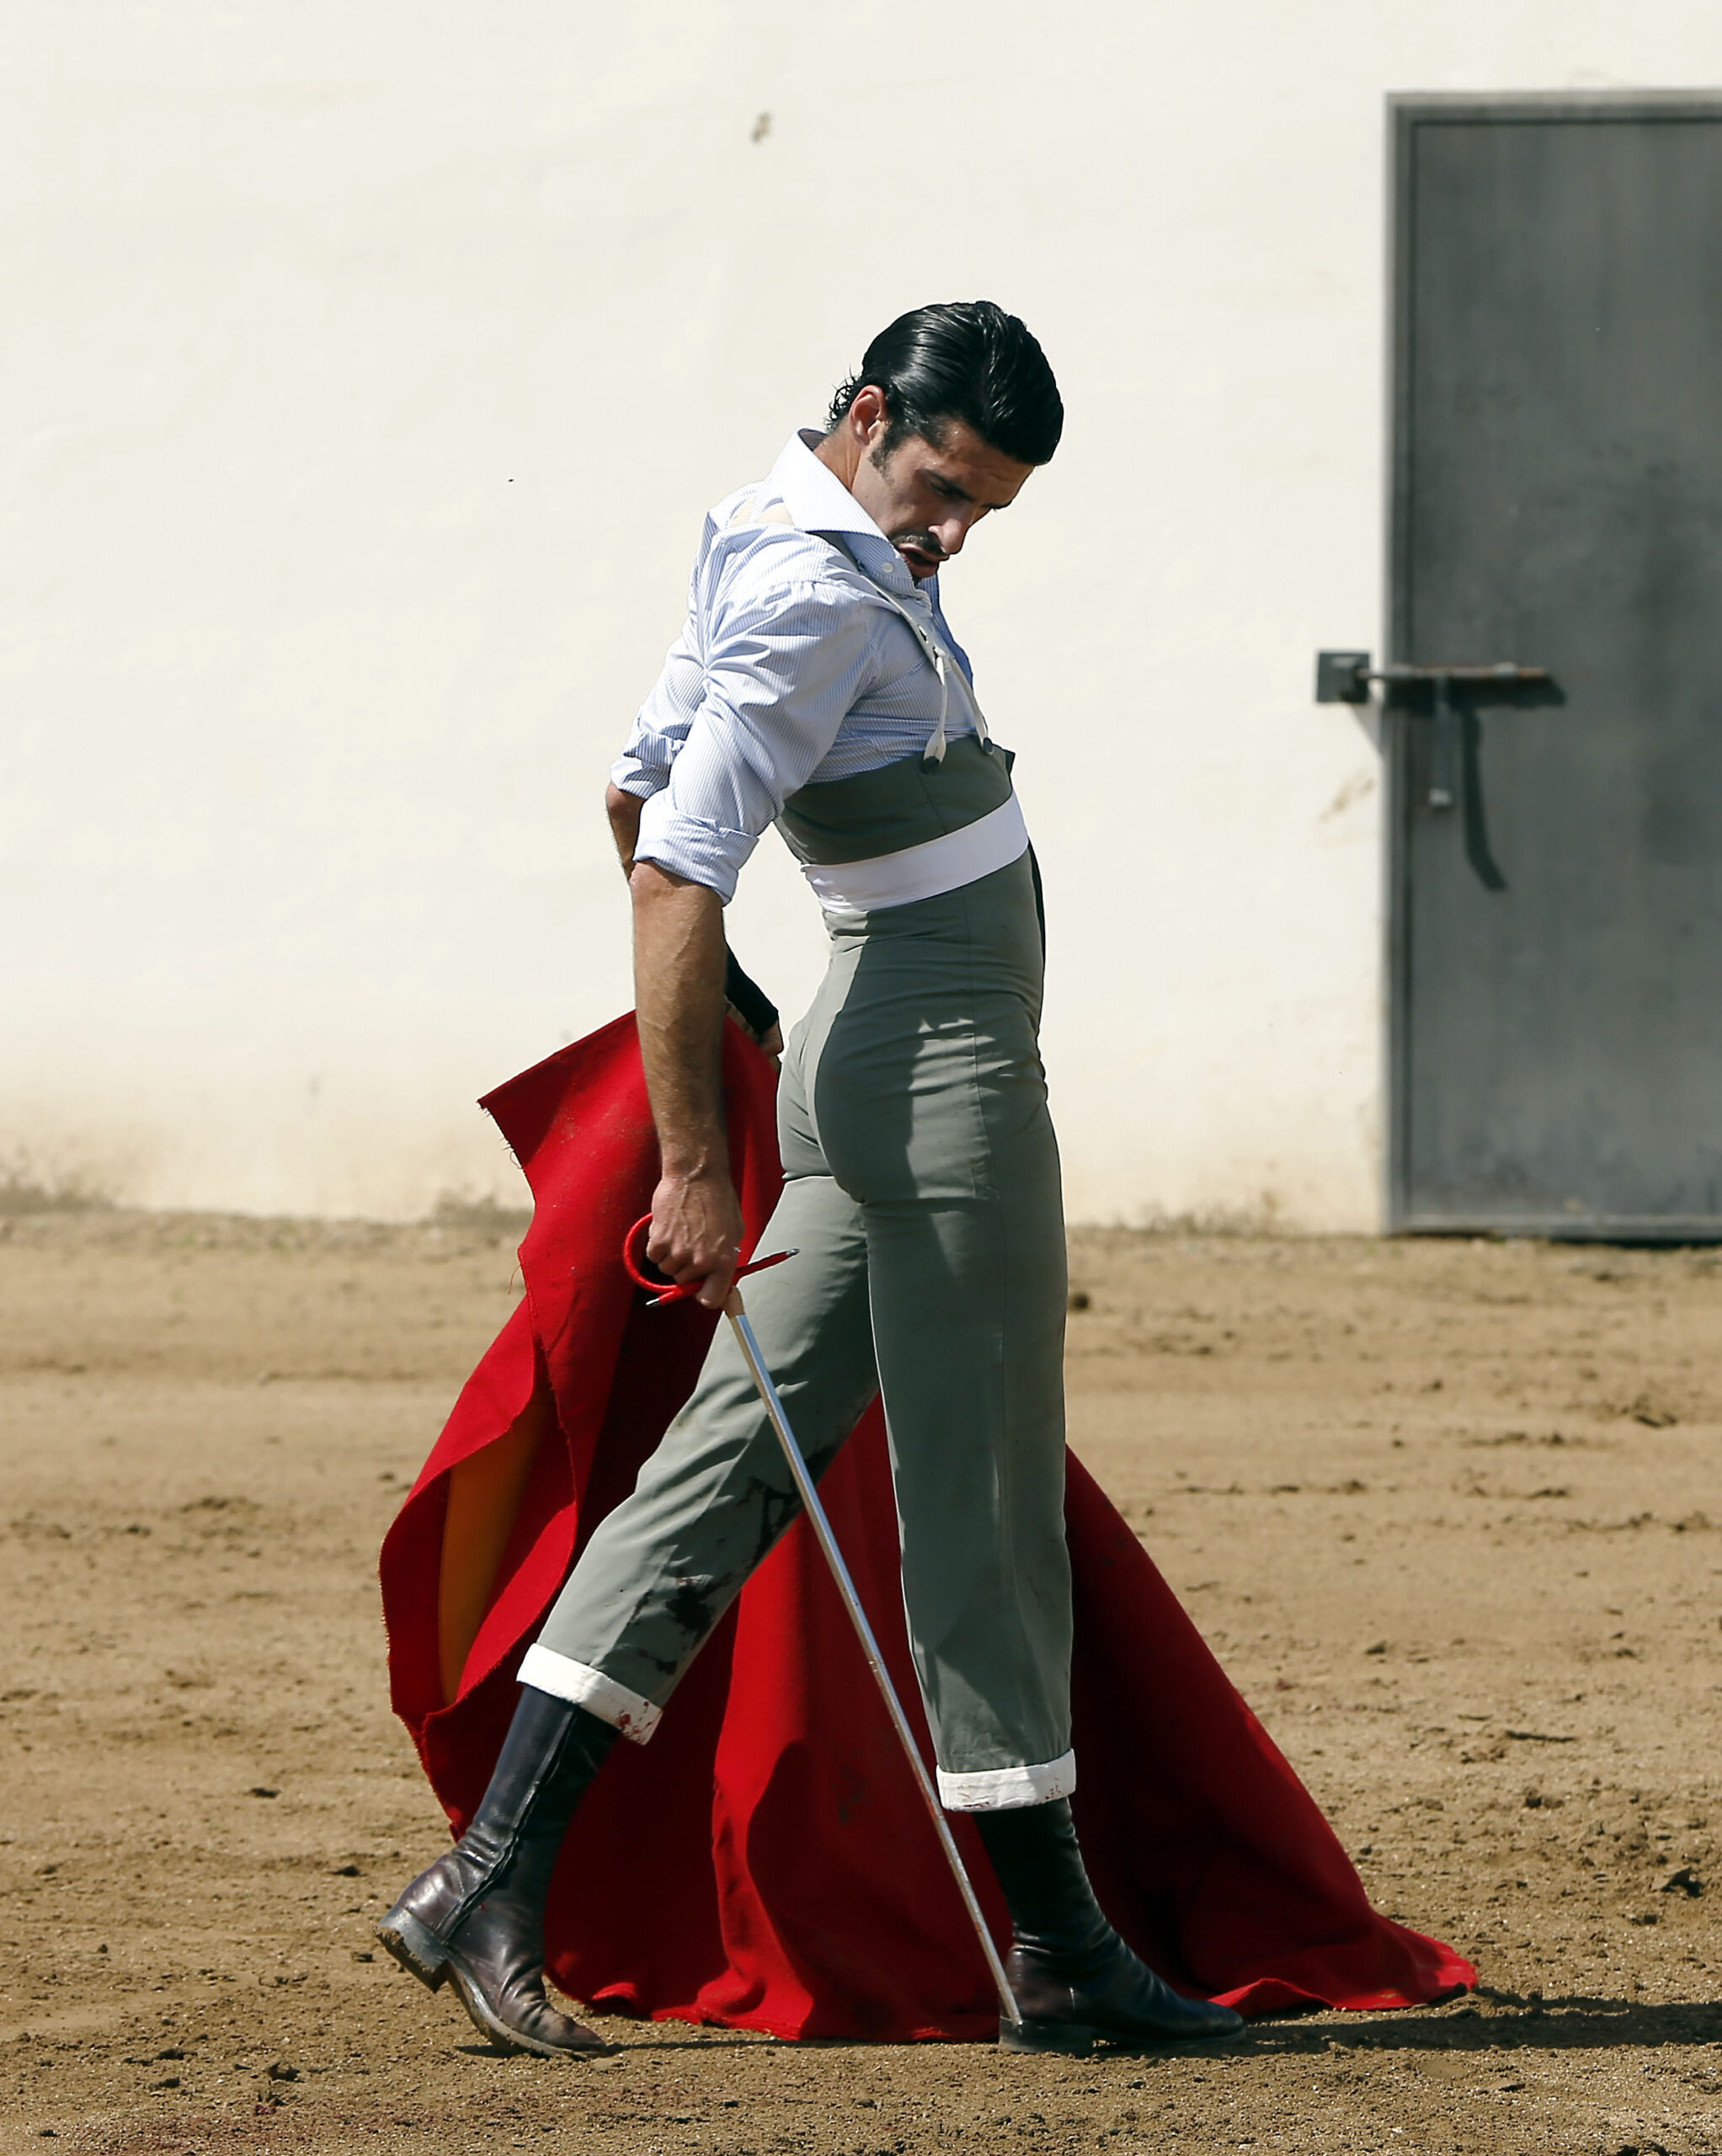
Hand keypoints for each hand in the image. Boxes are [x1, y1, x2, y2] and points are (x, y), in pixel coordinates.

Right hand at [646, 1166, 744, 1310]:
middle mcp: (701, 1261)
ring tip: (682, 1232)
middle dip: (687, 1268)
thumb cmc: (718, 1199)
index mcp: (723, 1260)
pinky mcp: (659, 1241)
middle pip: (685, 1282)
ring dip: (672, 1255)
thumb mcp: (735, 1231)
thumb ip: (726, 1257)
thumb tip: (719, 1277)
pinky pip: (654, 1256)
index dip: (705, 1295)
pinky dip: (658, 1245)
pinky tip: (669, 1228)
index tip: (702, 1289)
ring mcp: (678, 1252)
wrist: (696, 1176)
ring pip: (668, 1269)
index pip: (712, 1299)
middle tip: (691, 1244)